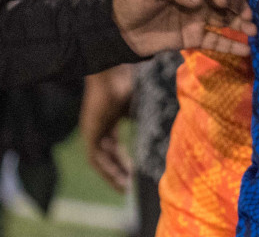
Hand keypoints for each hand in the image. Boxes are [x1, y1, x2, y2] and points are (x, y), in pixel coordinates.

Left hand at [79, 64, 134, 192]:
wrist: (113, 70)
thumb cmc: (128, 79)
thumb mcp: (140, 104)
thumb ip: (146, 117)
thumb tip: (168, 129)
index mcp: (111, 116)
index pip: (115, 145)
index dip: (123, 160)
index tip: (135, 172)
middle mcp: (100, 125)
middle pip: (109, 155)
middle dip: (119, 170)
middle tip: (129, 186)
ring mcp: (93, 129)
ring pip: (101, 160)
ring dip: (113, 174)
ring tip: (125, 188)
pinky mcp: (89, 132)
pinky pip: (96, 158)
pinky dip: (107, 170)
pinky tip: (118, 179)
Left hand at [112, 0, 255, 57]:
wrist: (119, 28)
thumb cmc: (133, 0)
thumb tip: (198, 2)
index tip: (221, 2)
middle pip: (222, 0)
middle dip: (237, 7)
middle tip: (249, 16)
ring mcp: (196, 19)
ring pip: (224, 21)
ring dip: (240, 25)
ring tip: (254, 32)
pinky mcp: (193, 38)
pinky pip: (215, 41)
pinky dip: (230, 46)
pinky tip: (246, 50)